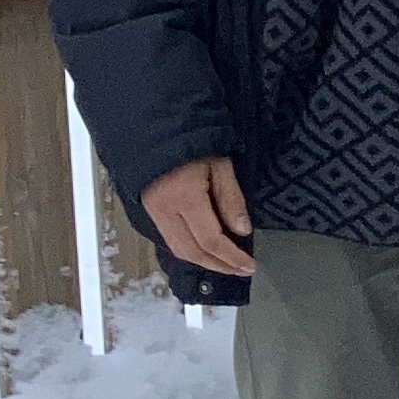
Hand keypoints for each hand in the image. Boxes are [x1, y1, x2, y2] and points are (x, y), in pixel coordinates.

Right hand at [142, 153, 254, 281]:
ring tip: (226, 265)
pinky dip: (190, 251)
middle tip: (240, 270)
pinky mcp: (149, 211)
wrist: (154, 128)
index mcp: (184, 198)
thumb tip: (242, 231)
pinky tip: (205, 251)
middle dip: (218, 265)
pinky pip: (169, 240)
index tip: (250, 266)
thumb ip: (231, 199)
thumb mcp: (220, 164)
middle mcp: (164, 211)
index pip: (210, 240)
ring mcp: (153, 213)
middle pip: (192, 252)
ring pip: (178, 250)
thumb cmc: (191, 141)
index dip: (231, 257)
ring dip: (203, 262)